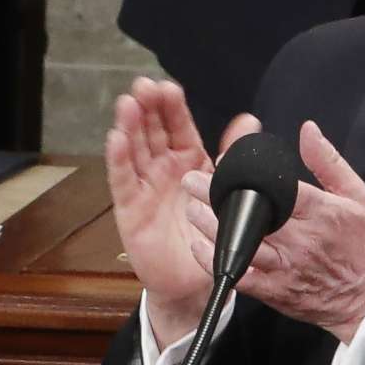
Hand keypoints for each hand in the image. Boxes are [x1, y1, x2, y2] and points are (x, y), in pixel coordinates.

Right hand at [105, 81, 258, 348]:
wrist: (198, 278)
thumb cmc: (210, 231)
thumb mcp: (227, 190)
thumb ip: (234, 155)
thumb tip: (249, 120)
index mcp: (189, 160)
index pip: (178, 127)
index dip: (172, 107)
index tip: (168, 87)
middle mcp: (164, 169)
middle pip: (152, 131)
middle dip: (147, 108)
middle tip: (144, 86)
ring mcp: (145, 187)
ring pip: (134, 150)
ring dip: (129, 126)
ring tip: (128, 104)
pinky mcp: (131, 209)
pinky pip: (123, 181)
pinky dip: (118, 159)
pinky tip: (116, 139)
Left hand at [186, 120, 364, 344]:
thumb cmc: (360, 244)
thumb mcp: (355, 195)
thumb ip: (328, 161)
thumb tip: (308, 130)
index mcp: (322, 213)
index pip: (280, 189)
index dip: (247, 174)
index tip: (222, 161)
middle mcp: (302, 240)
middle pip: (253, 215)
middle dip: (216, 196)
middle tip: (192, 181)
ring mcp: (287, 267)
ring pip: (242, 244)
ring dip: (211, 226)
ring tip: (192, 208)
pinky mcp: (276, 291)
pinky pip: (240, 275)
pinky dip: (217, 260)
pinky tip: (201, 246)